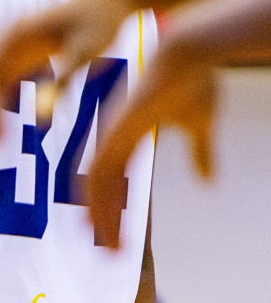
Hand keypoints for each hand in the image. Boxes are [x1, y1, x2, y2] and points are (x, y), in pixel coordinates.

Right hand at [0, 0, 130, 141]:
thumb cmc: (102, 20)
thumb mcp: (87, 50)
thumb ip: (65, 79)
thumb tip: (45, 114)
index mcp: (16, 36)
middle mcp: (8, 41)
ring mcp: (14, 48)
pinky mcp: (25, 55)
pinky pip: (4, 82)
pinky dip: (2, 104)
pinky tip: (10, 125)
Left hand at [88, 34, 216, 247]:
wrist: (189, 51)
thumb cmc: (194, 80)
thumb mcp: (200, 124)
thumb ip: (200, 152)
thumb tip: (207, 180)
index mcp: (127, 136)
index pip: (110, 179)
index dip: (110, 206)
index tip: (114, 234)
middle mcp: (113, 137)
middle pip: (96, 187)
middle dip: (102, 220)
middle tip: (110, 251)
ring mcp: (111, 134)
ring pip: (94, 186)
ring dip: (101, 219)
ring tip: (111, 249)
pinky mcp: (116, 131)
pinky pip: (99, 174)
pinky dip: (99, 203)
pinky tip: (103, 226)